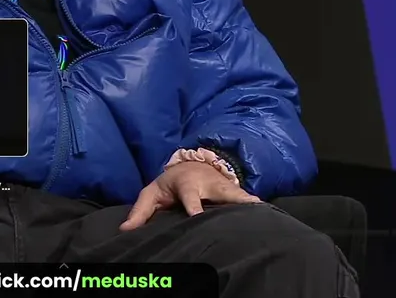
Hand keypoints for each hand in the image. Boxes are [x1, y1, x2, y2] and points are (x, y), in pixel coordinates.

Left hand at [119, 162, 260, 230]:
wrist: (190, 164)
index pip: (191, 199)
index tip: (199, 217)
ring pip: (238, 194)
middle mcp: (208, 184)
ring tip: (263, 209)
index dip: (195, 208)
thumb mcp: (151, 194)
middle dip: (234, 199)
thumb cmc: (168, 184)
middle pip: (221, 192)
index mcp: (187, 185)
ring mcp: (222, 187)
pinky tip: (269, 213)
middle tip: (248, 207)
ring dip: (249, 201)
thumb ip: (140, 212)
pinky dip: (256, 205)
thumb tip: (125, 231)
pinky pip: (245, 198)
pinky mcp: (232, 191)